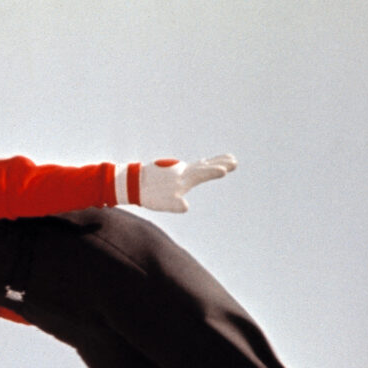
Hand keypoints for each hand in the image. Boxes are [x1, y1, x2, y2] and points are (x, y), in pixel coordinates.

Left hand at [118, 154, 237, 212]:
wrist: (132, 183)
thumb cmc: (150, 194)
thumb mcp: (164, 203)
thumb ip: (176, 205)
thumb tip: (185, 207)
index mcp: (183, 178)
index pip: (203, 174)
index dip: (215, 171)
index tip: (227, 169)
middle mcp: (182, 171)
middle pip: (205, 166)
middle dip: (220, 163)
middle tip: (235, 160)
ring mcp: (178, 169)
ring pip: (199, 165)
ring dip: (212, 162)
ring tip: (224, 161)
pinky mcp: (172, 170)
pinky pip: (191, 167)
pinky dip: (201, 164)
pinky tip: (201, 165)